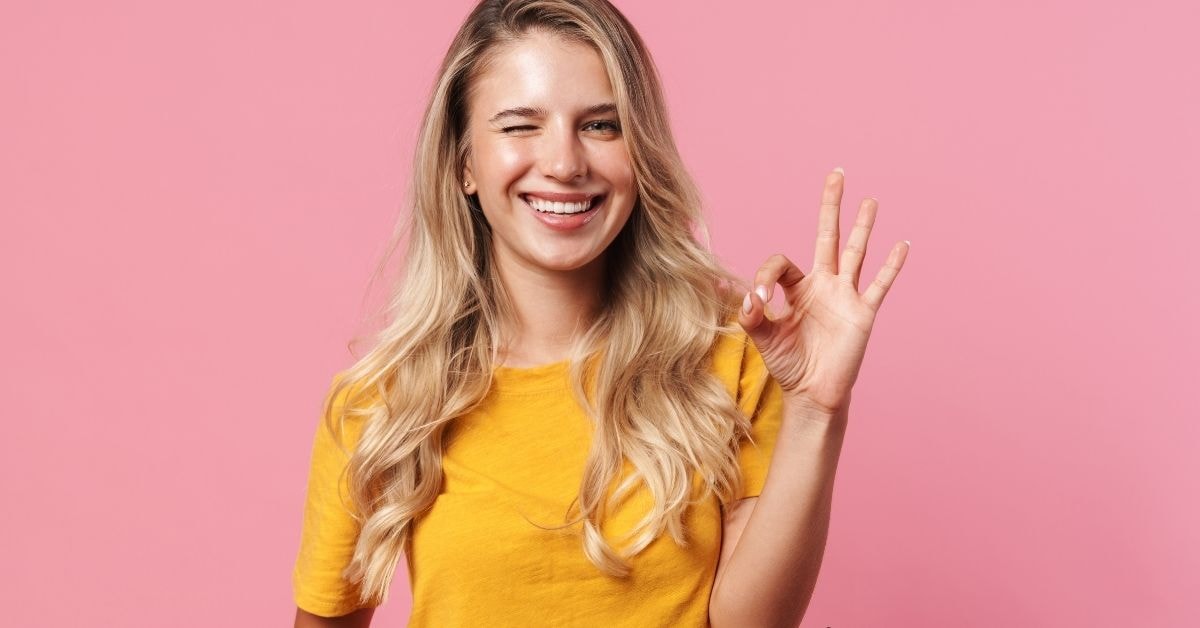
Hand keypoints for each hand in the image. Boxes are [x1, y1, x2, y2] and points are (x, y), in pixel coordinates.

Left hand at [738, 168, 908, 417]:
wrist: (813, 393)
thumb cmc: (789, 364)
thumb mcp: (763, 339)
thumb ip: (752, 317)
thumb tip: (745, 299)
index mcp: (796, 289)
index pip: (781, 263)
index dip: (765, 276)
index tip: (758, 301)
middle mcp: (823, 285)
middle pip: (827, 237)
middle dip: (830, 207)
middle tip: (836, 175)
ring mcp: (845, 296)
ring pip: (856, 253)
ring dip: (862, 227)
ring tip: (870, 201)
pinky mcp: (863, 312)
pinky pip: (879, 284)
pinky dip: (891, 266)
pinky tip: (902, 245)